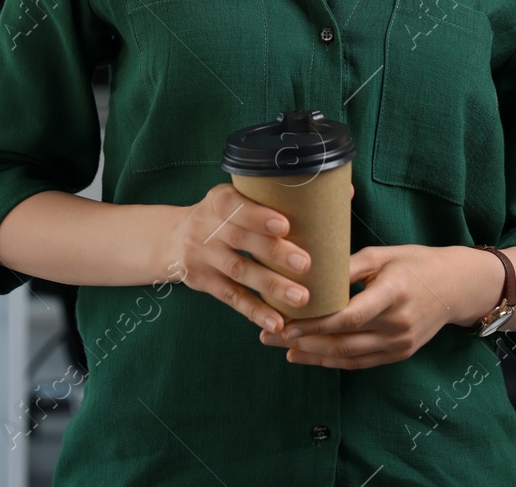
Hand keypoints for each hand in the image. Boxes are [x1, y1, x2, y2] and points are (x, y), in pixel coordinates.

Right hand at [162, 182, 355, 333]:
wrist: (173, 238)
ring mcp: (202, 256)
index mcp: (219, 200)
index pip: (235, 205)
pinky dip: (255, 311)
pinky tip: (277, 323)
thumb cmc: (226, 216)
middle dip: (274, 252)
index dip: (258, 216)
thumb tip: (343, 192)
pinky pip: (231, 298)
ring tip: (301, 299)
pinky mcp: (202, 282)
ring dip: (270, 286)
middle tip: (306, 264)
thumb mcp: (239, 198)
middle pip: (240, 239)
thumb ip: (280, 198)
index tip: (285, 225)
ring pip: (238, 271)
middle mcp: (207, 226)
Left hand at [257, 243, 502, 368]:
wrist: (456, 287)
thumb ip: (346, 266)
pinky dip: (330, 362)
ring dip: (311, 354)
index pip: (350, 315)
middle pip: (343, 340)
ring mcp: (400, 343)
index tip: (285, 322)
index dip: (316, 323)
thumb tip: (306, 273)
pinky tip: (306, 356)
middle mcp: (398, 324)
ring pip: (347, 356)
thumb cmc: (414, 263)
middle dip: (302, 340)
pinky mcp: (399, 354)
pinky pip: (359, 363)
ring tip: (279, 347)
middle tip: (267, 335)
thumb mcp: (382, 255)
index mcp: (394, 293)